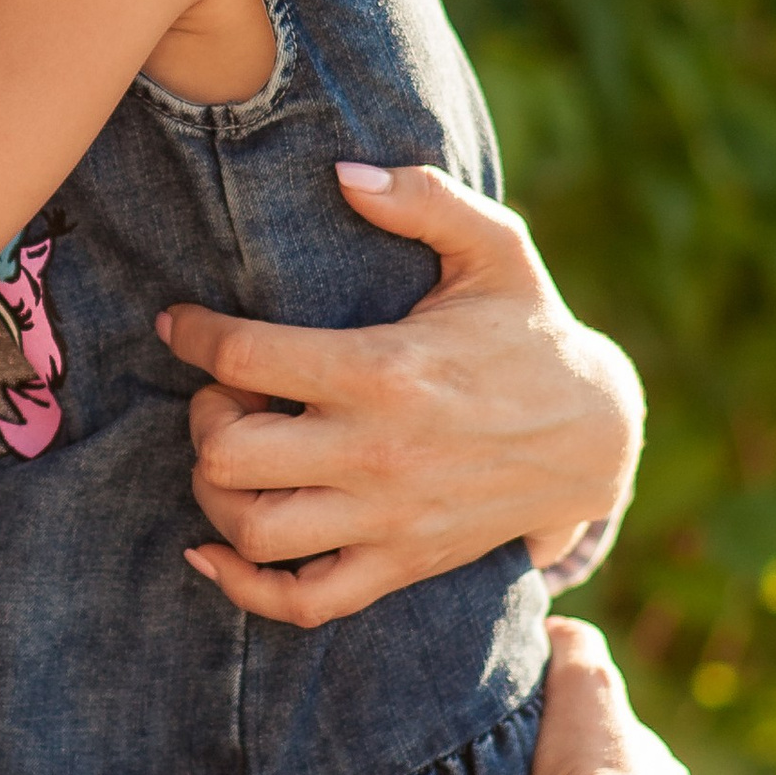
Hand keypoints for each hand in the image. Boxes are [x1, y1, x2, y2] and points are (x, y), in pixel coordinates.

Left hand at [161, 161, 642, 626]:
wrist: (597, 438)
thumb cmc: (530, 333)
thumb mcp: (496, 249)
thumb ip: (424, 200)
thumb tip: (343, 172)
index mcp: (386, 369)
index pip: (247, 357)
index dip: (193, 335)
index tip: (178, 323)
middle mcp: (377, 451)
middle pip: (229, 454)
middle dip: (203, 418)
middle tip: (224, 395)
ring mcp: (387, 518)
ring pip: (253, 529)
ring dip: (214, 493)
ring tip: (232, 455)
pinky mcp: (400, 564)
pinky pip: (302, 601)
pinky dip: (244, 586)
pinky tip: (216, 548)